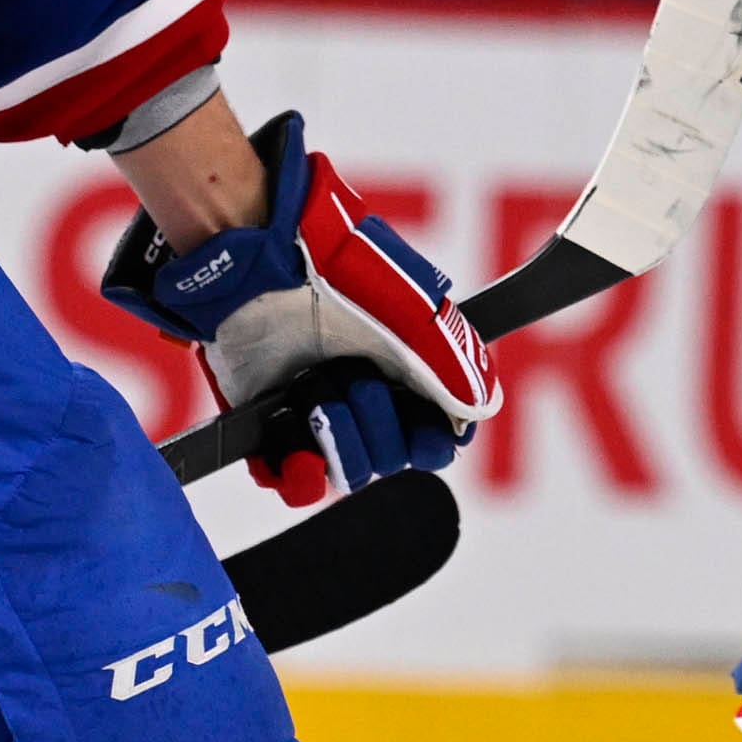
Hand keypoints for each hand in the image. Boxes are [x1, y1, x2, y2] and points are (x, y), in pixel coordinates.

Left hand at [103, 110, 494, 500]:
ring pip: (348, 470)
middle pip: (392, 458)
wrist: (265, 260)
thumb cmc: (346, 272)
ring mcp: (316, 408)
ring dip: (340, 440)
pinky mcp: (270, 419)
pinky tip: (303, 461)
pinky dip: (299, 481)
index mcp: (405, 371)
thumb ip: (453, 370)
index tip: (426, 436)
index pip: (433, 437)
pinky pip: (290, 480)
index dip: (432, 444)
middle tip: (355, 379)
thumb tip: (477, 414)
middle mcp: (363, 394)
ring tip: (316, 397)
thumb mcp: (416, 315)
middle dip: (378, 428)